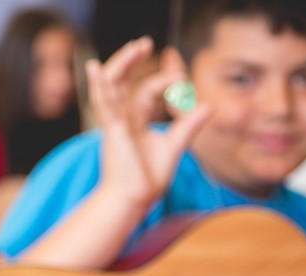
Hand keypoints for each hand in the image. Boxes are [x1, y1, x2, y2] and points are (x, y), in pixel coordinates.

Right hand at [86, 37, 210, 212]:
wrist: (133, 201)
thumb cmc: (147, 180)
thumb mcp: (175, 146)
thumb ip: (188, 125)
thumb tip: (209, 105)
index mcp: (135, 121)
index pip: (148, 90)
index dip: (164, 76)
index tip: (176, 64)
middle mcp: (123, 119)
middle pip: (124, 81)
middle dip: (133, 61)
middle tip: (147, 43)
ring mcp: (116, 124)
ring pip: (114, 86)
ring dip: (123, 64)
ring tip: (137, 47)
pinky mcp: (113, 132)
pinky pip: (105, 105)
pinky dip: (99, 86)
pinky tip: (96, 69)